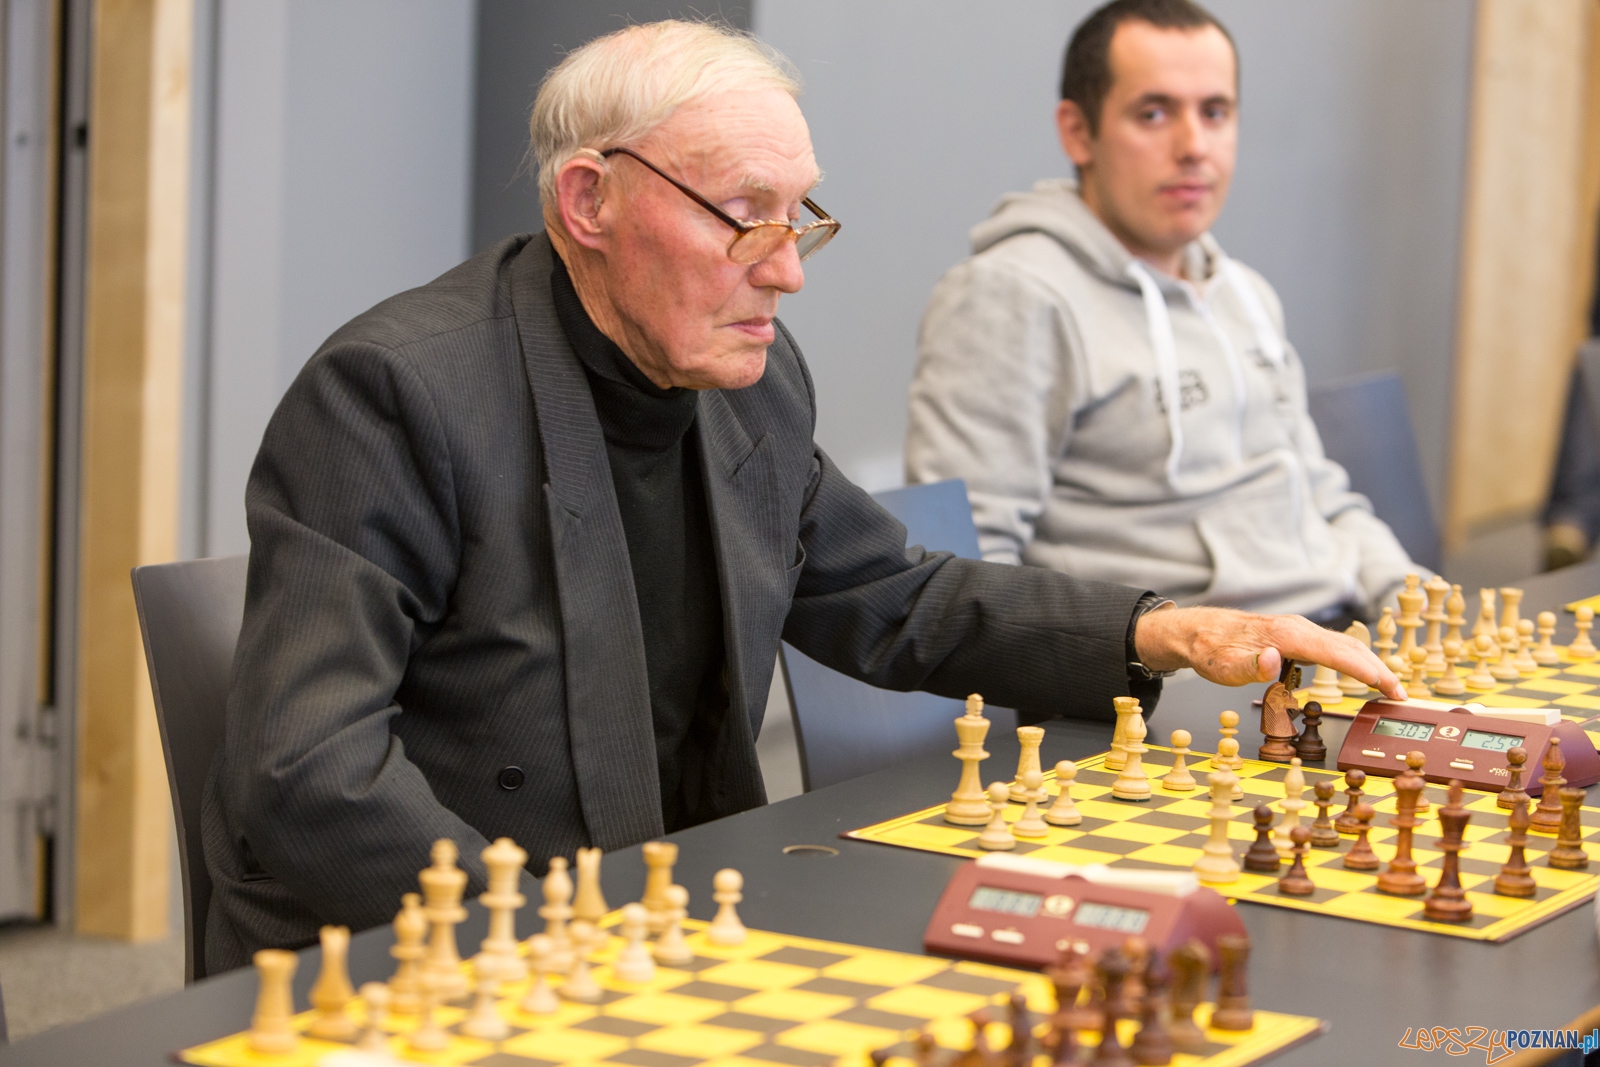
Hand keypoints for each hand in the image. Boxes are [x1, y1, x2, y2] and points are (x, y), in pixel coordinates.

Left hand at [1134, 604, 1405, 699]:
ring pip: (1344, 645)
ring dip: (1371, 664)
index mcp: (1287, 636)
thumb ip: (1250, 666)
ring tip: (1392, 687)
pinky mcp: (1296, 634)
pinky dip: (1355, 658)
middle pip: (1348, 648)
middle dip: (1378, 671)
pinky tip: (1363, 670)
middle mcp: (1298, 628)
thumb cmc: (1211, 651)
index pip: (1336, 654)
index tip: (1387, 687)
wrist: (1198, 631)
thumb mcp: (1224, 666)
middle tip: (1401, 696)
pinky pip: (1334, 646)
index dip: (1364, 671)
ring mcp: (1299, 629)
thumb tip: (1274, 660)